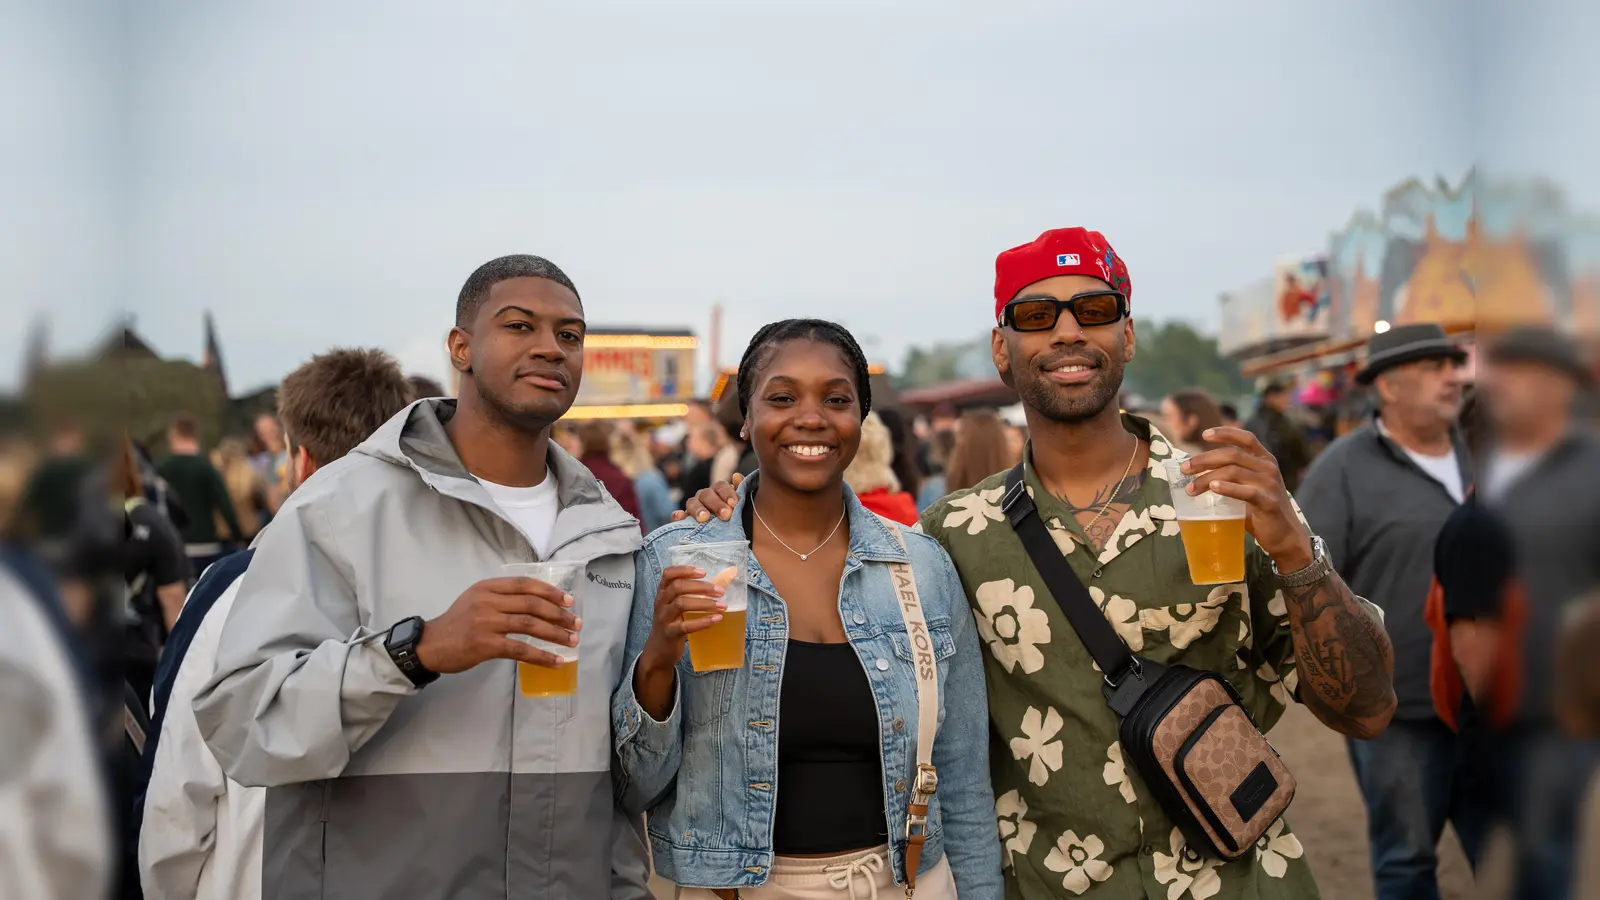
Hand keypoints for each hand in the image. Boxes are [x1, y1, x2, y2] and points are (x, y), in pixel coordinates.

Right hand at [414, 577, 581, 674]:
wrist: (430, 645)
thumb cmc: (457, 623)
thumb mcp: (476, 599)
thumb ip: (502, 597)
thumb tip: (539, 603)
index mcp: (488, 587)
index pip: (525, 584)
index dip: (550, 591)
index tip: (569, 601)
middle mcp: (488, 601)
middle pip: (532, 603)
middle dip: (559, 614)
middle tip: (576, 623)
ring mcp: (486, 622)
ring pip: (530, 624)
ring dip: (555, 634)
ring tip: (572, 641)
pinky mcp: (485, 644)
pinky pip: (520, 649)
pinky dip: (541, 656)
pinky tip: (556, 661)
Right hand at [637, 566, 731, 673]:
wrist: (659, 649)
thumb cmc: (673, 622)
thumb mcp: (678, 606)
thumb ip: (694, 593)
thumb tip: (725, 579)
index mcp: (662, 592)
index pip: (668, 574)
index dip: (685, 570)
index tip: (703, 572)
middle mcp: (661, 602)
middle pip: (678, 587)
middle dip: (701, 586)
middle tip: (720, 591)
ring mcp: (664, 618)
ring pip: (681, 603)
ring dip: (704, 603)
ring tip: (722, 605)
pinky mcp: (670, 633)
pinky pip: (686, 626)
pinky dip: (703, 621)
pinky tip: (716, 619)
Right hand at [670, 472, 741, 523]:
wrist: (726, 534)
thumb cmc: (734, 517)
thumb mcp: (740, 505)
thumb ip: (741, 490)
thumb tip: (736, 476)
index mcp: (718, 491)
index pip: (720, 486)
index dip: (727, 493)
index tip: (734, 504)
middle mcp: (704, 496)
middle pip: (706, 494)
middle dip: (716, 504)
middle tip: (726, 515)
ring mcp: (693, 507)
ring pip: (692, 502)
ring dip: (698, 509)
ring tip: (705, 518)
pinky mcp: (684, 519)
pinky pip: (677, 515)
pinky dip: (677, 515)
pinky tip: (680, 517)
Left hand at [1180, 427, 1312, 568]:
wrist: (1285, 536)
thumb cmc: (1260, 510)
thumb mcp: (1248, 486)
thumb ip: (1231, 475)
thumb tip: (1195, 472)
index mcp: (1264, 460)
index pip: (1246, 438)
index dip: (1226, 433)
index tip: (1204, 434)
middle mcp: (1269, 468)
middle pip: (1232, 455)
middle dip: (1204, 459)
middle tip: (1184, 469)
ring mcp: (1270, 484)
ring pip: (1233, 472)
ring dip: (1207, 478)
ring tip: (1190, 489)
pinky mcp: (1269, 503)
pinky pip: (1246, 491)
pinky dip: (1227, 488)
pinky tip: (1213, 487)